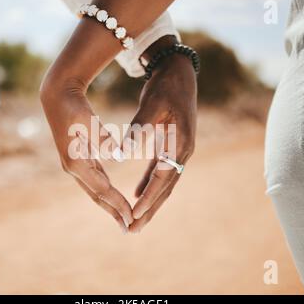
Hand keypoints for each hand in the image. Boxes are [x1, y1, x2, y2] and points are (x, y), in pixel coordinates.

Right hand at [40, 76, 133, 232]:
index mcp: (76, 162)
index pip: (102, 188)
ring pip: (96, 190)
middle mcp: (74, 168)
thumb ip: (103, 139)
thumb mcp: (89, 121)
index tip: (131, 216)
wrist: (58, 97)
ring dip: (110, 204)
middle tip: (129, 228)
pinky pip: (95, 180)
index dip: (117, 203)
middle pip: (98, 195)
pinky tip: (114, 198)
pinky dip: (106, 191)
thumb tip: (118, 155)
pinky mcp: (79, 159)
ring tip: (123, 218)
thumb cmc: (74, 106)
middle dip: (114, 212)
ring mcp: (75, 165)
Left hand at [126, 53, 197, 232]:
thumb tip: (121, 152)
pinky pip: (159, 170)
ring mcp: (177, 150)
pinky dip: (149, 183)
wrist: (178, 74)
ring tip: (136, 220)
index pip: (163, 177)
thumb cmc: (165, 87)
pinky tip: (137, 193)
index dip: (149, 196)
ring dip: (150, 201)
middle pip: (165, 188)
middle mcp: (182, 151)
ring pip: (163, 183)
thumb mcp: (152, 104)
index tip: (134, 213)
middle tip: (134, 230)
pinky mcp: (170, 146)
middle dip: (150, 209)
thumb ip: (138, 129)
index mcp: (180, 144)